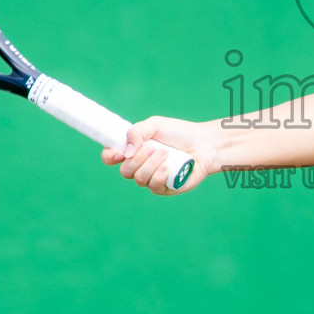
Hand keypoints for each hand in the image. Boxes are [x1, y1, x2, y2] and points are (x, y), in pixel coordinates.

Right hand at [99, 115, 215, 194]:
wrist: (203, 144)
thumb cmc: (179, 133)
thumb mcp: (155, 125)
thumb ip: (136, 132)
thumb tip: (126, 152)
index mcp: (133, 150)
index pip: (110, 157)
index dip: (109, 156)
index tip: (119, 152)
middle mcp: (139, 166)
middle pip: (124, 171)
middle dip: (138, 159)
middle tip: (153, 147)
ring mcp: (151, 178)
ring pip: (139, 179)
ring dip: (151, 164)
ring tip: (166, 153)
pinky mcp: (163, 188)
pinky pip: (153, 186)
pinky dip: (159, 175)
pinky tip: (169, 166)